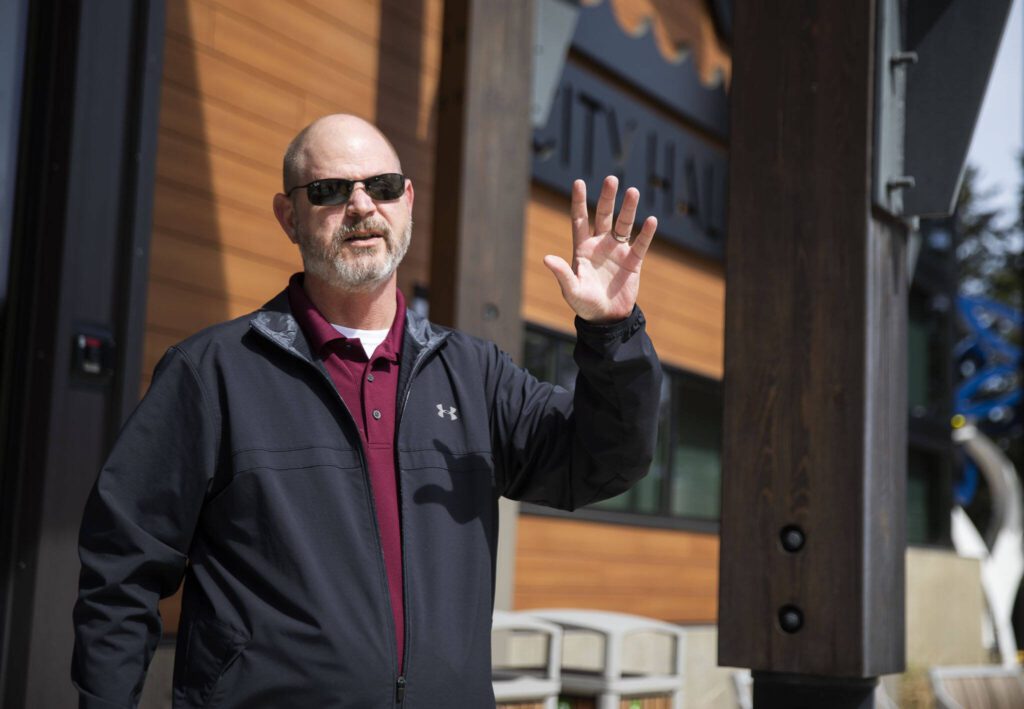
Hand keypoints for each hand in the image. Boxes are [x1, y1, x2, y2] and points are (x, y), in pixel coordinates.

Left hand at [543, 176, 656, 322]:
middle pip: (604, 216)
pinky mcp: (633, 261)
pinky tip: (651, 220)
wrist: (606, 318)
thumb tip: (546, 258)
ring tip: (633, 192)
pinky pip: (641, 244)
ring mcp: (617, 251)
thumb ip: (562, 273)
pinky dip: (646, 233)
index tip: (579, 182)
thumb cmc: (584, 304)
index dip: (579, 201)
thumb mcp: (571, 289)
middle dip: (607, 198)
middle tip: (611, 179)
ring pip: (623, 225)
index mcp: (582, 248)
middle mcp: (600, 244)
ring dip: (628, 209)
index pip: (580, 219)